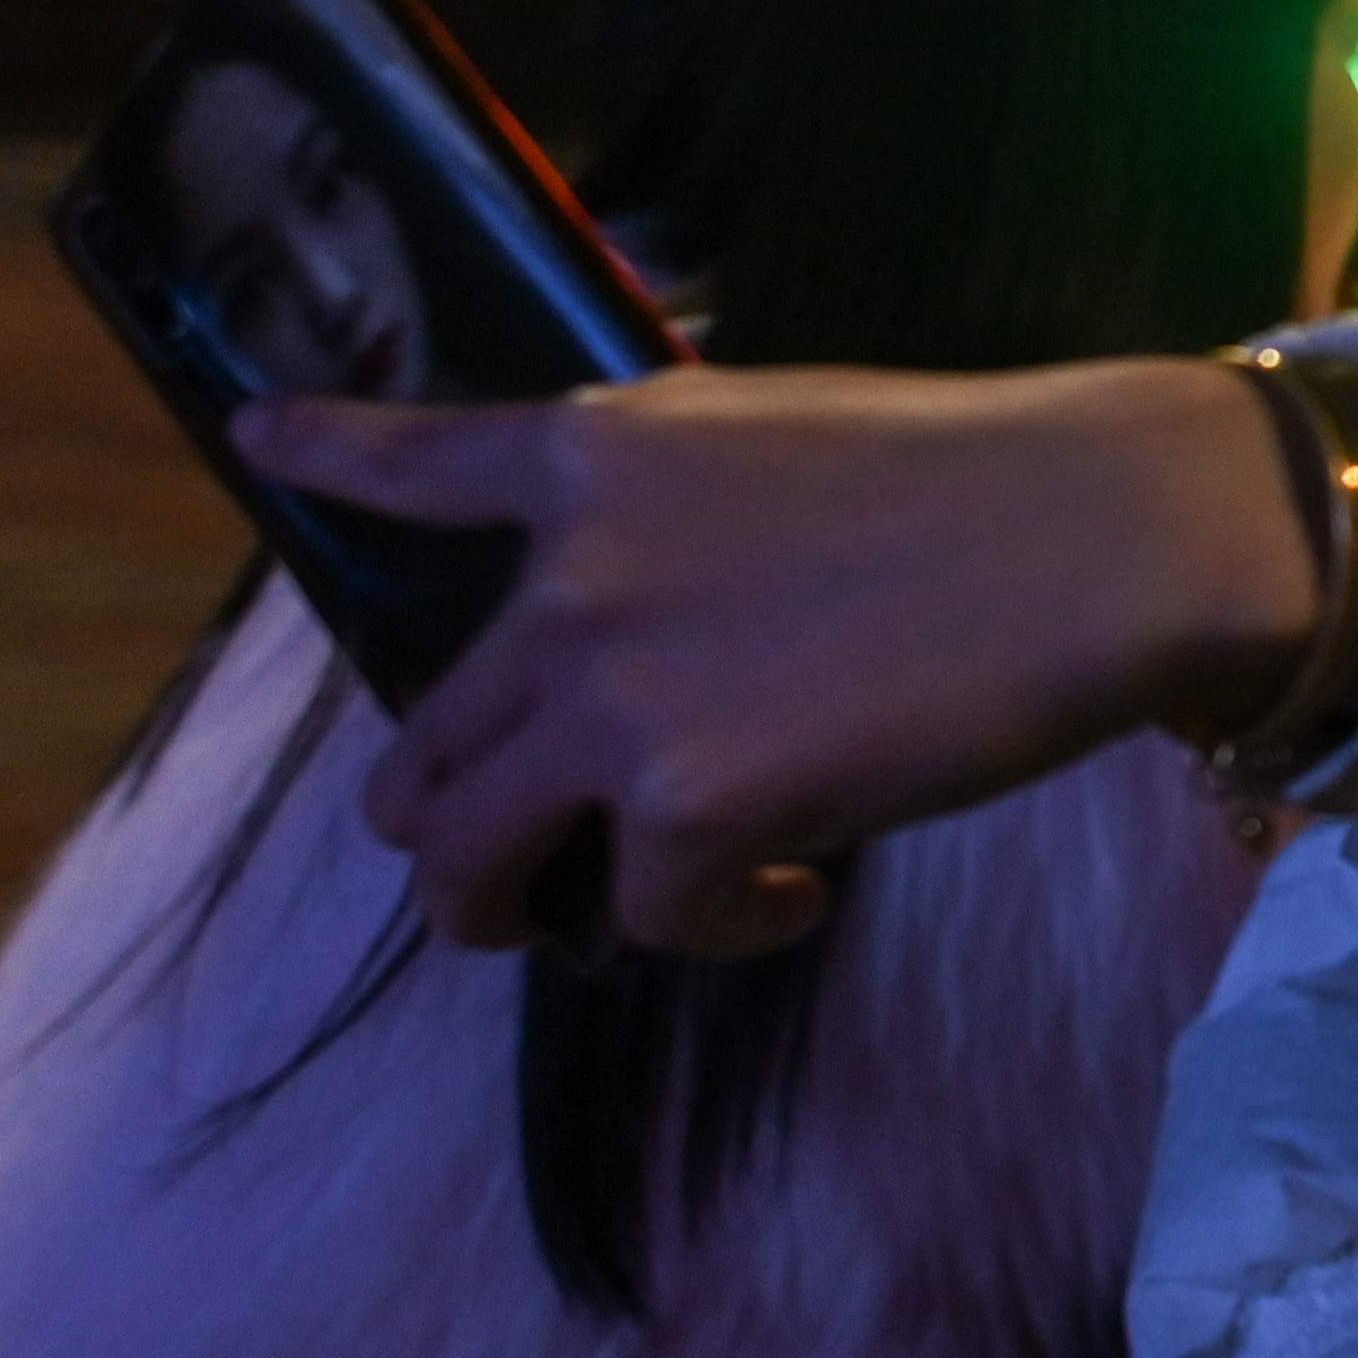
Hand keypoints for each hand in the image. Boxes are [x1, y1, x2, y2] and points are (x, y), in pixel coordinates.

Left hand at [239, 358, 1316, 955]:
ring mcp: (610, 695)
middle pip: (420, 754)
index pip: (417, 462)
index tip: (259, 432)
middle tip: (543, 860)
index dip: (326, 448)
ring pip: (469, 863)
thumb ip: (667, 497)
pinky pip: (642, 919)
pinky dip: (715, 927)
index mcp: (593, 458)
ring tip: (624, 908)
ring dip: (522, 908)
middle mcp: (566, 578)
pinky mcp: (683, 803)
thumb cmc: (979, 478)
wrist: (1099, 536)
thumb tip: (632, 570)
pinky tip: (798, 892)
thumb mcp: (776, 430)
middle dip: (462, 828)